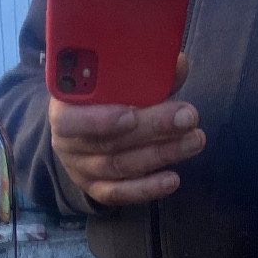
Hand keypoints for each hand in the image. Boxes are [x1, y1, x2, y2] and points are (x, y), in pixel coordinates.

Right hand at [50, 55, 203, 205]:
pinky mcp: (95, 188)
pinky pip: (119, 193)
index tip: (131, 115)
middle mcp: (66, 141)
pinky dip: (147, 188)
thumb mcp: (116, 81)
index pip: (69, 119)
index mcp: (64, 106)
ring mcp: (80, 168)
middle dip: (152, 128)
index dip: (98, 120)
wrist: (84, 128)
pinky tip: (173, 179)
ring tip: (194, 140)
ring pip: (119, 166)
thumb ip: (144, 74)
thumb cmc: (104, 97)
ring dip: (161, 154)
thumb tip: (177, 65)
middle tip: (188, 117)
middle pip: (107, 141)